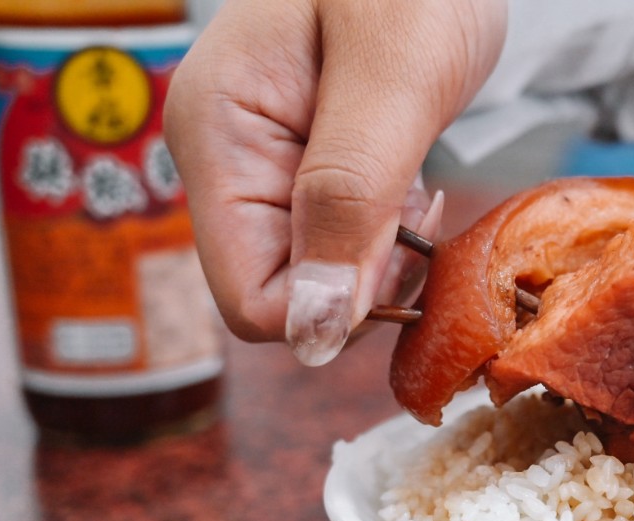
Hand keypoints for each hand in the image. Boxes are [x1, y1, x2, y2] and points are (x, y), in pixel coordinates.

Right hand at [165, 0, 506, 363]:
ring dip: (379, 253)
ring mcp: (263, 162)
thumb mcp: (393, 79)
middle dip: (361, 279)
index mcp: (218, 134)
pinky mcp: (304, 162)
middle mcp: (227, 158)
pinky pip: (340, 240)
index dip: (331, 309)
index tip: (401, 254)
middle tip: (414, 201)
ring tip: (413, 175)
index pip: (250, 301)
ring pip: (317, 275)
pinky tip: (409, 175)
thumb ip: (348, 199)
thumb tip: (312, 327)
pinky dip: (386, 229)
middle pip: (284, 295)